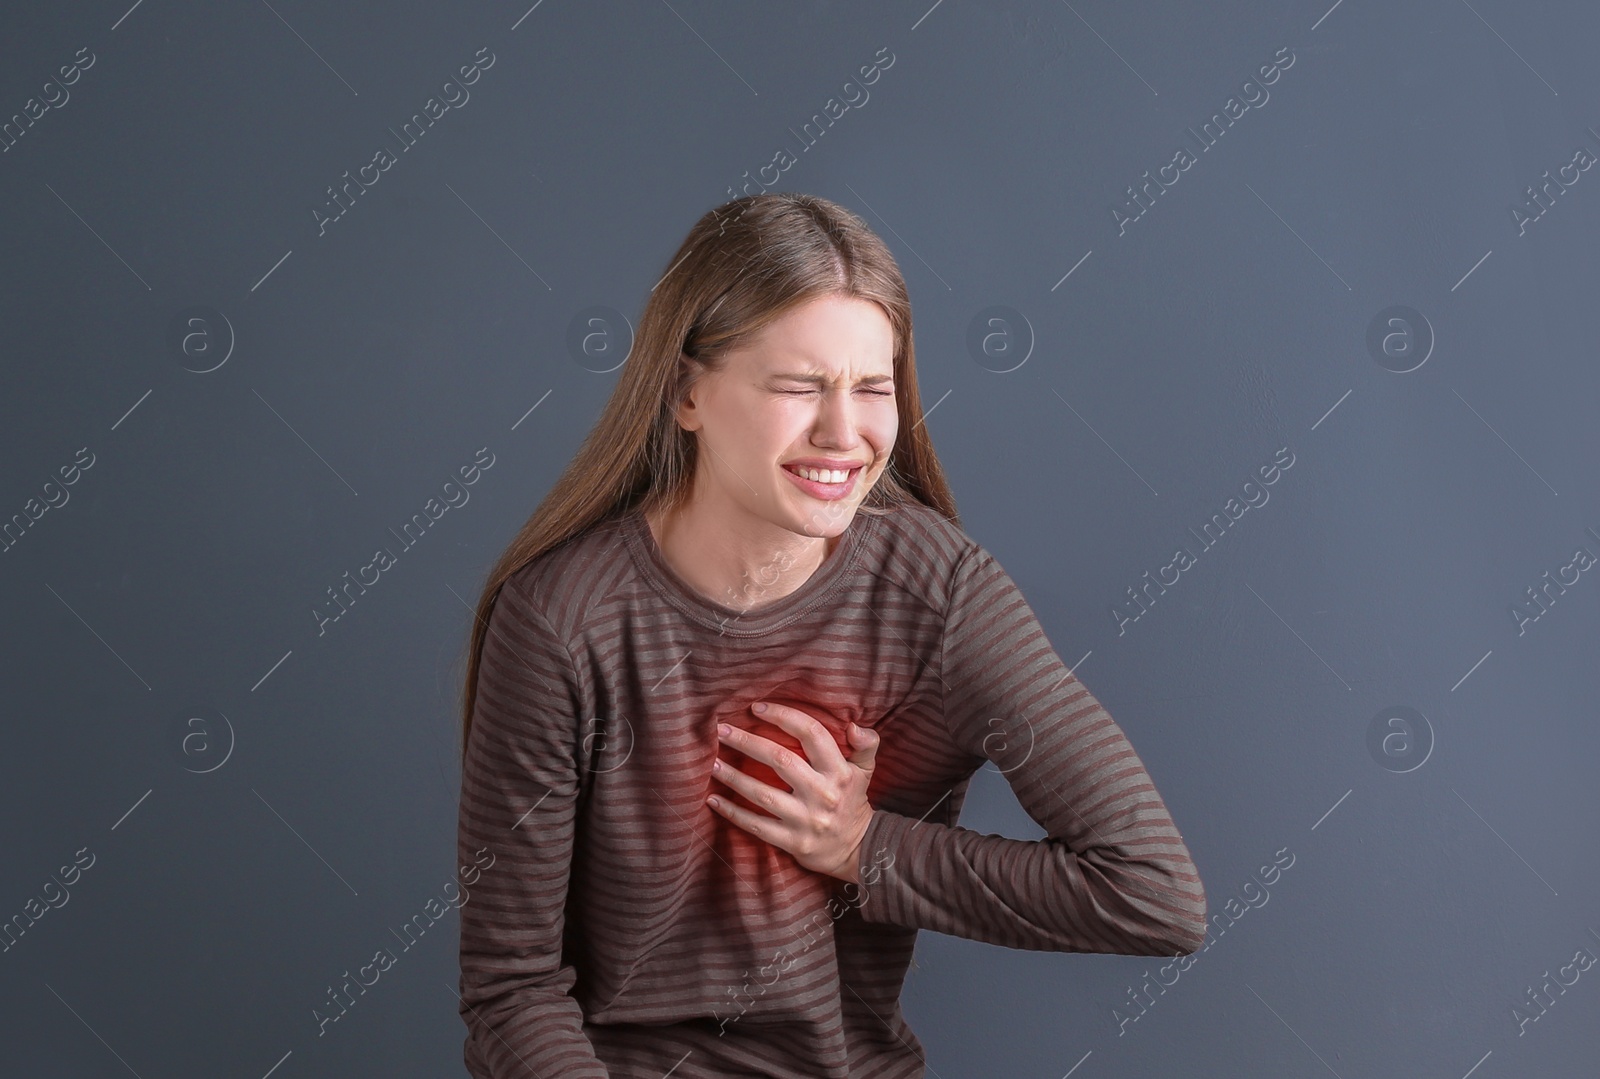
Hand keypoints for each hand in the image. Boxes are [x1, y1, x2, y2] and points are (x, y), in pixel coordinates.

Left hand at [707, 701, 880, 882]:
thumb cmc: (853, 801)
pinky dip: (733, 813)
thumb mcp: (865, 771)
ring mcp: (806, 820)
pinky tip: (714, 800)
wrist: (858, 849)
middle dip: (747, 742)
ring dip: (734, 777)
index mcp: (839, 771)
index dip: (784, 716)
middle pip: (780, 760)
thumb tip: (854, 725)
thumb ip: (866, 744)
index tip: (757, 708)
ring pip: (763, 794)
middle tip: (722, 729)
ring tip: (712, 763)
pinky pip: (756, 826)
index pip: (812, 734)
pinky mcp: (793, 842)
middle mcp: (823, 794)